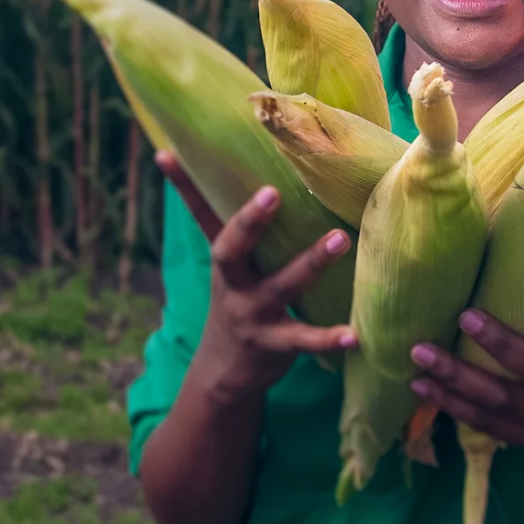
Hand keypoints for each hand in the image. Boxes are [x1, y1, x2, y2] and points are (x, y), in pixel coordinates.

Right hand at [156, 151, 356, 398]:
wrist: (225, 370)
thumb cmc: (239, 299)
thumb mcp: (231, 265)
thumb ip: (240, 225)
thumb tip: (243, 174)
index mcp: (224, 258)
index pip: (199, 214)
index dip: (182, 184)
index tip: (169, 153)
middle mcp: (232, 283)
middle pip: (231, 249)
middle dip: (249, 221)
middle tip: (273, 192)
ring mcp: (252, 314)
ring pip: (280, 286)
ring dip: (311, 262)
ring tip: (339, 239)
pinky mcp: (275, 344)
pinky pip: (304, 340)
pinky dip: (329, 338)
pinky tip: (355, 335)